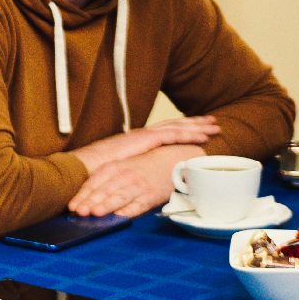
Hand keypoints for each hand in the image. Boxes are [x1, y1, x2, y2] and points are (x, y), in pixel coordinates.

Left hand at [69, 143, 198, 218]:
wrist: (170, 160)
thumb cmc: (140, 167)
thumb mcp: (120, 167)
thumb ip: (104, 180)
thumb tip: (84, 199)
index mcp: (113, 167)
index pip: (94, 182)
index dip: (82, 195)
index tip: (72, 206)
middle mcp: (124, 176)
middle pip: (104, 191)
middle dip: (90, 202)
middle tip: (79, 212)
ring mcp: (137, 186)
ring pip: (119, 197)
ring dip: (106, 206)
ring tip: (95, 213)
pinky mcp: (150, 196)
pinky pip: (137, 206)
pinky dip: (127, 212)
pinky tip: (118, 219)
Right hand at [72, 115, 218, 173]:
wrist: (83, 166)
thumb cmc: (94, 174)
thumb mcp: (119, 171)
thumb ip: (132, 171)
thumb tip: (142, 178)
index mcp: (136, 141)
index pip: (163, 131)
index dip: (180, 128)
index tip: (196, 127)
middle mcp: (142, 134)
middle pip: (173, 125)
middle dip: (194, 122)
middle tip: (212, 121)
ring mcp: (144, 135)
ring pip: (177, 127)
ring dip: (197, 126)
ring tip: (215, 126)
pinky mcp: (145, 139)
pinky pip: (173, 135)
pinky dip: (190, 134)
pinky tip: (204, 136)